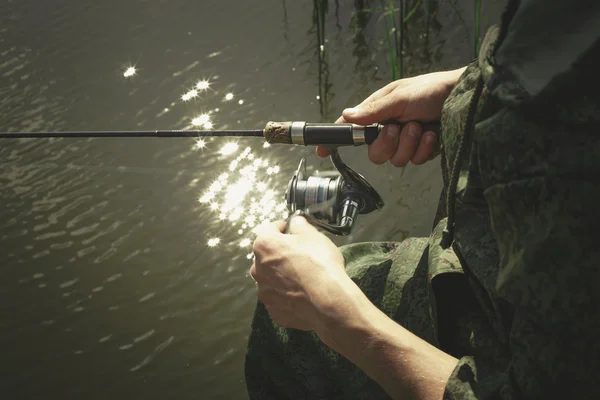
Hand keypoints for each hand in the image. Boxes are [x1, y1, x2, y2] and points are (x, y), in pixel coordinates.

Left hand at [249, 216, 358, 331]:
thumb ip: (300, 225)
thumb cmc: (319, 262)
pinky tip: (303, 294)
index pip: (269, 229)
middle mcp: (257, 269)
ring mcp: (264, 293)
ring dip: (282, 276)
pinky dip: (288, 295)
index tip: (293, 229)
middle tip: (301, 255)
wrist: (328, 301)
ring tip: (303, 277)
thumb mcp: (313, 235)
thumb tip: (295, 222)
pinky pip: (279, 299)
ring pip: (271, 279)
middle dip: (281, 253)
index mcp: (263, 246)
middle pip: (267, 256)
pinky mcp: (274, 312)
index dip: (283, 227)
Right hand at [317, 67, 465, 165]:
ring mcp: (406, 141)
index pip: (352, 128)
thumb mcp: (400, 96)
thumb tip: (346, 116)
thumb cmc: (432, 90)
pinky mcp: (423, 151)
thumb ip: (373, 110)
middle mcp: (390, 128)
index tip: (321, 151)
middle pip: (374, 153)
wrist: (464, 98)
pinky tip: (433, 135)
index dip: (336, 139)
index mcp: (379, 112)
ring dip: (410, 143)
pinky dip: (424, 148)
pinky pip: (415, 160)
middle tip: (401, 127)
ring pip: (395, 160)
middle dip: (388, 143)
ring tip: (421, 126)